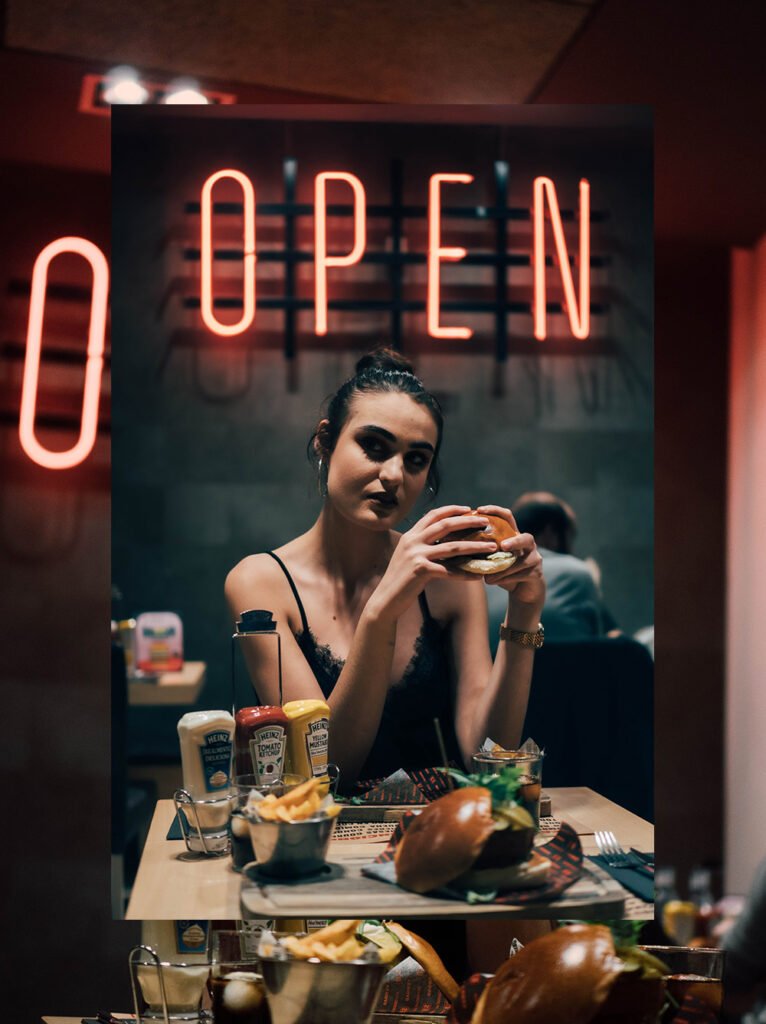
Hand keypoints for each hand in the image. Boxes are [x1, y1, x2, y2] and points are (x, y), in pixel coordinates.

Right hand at [367, 505, 498, 622]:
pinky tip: (478, 576)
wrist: (385, 599)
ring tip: (491, 547)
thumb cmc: (400, 579)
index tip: (468, 509)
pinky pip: (449, 570)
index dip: (452, 510)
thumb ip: (422, 546)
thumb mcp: (408, 556)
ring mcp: (416, 555)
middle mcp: (412, 541)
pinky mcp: (420, 570)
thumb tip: (445, 542)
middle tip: (485, 522)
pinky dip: (466, 573)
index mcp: (410, 535)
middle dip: (468, 522)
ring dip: (475, 546)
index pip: (433, 515)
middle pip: (445, 525)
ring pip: (452, 547)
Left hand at [474, 504, 545, 612]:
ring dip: (504, 568)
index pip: (508, 516)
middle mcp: (527, 544)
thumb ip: (481, 550)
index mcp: (514, 535)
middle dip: (514, 542)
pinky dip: (504, 578)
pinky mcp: (536, 573)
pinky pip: (521, 574)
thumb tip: (455, 544)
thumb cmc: (503, 571)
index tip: (479, 509)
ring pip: (522, 561)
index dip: (495, 510)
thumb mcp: (491, 558)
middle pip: (526, 537)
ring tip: (488, 575)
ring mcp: (534, 558)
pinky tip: (491, 581)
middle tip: (503, 546)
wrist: (522, 590)